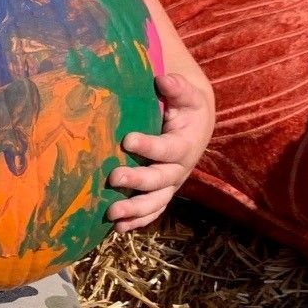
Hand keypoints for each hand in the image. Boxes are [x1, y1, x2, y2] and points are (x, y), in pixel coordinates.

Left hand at [106, 67, 215, 230]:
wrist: (196, 125)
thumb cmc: (185, 106)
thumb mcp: (186, 94)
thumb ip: (176, 87)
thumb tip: (163, 79)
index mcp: (186, 143)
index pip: (168, 148)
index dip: (150, 146)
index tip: (127, 140)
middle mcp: (180, 168)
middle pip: (161, 179)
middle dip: (138, 181)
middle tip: (113, 178)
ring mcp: (171, 184)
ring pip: (156, 202)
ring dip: (135, 210)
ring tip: (111, 214)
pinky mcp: (162, 192)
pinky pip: (152, 211)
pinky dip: (137, 221)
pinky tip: (118, 229)